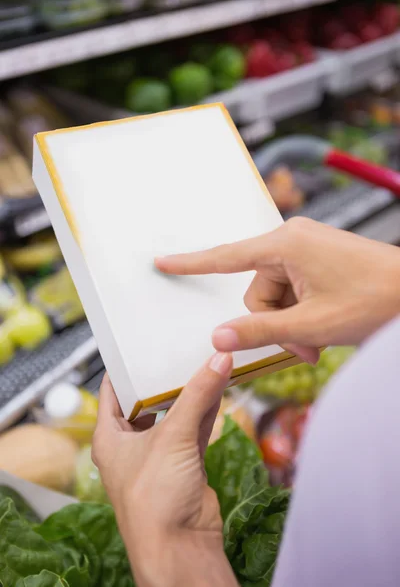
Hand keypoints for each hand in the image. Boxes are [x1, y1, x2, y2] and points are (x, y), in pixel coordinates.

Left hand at [92, 354, 243, 586]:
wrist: (179, 547)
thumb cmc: (154, 498)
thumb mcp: (173, 436)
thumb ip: (198, 395)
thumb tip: (218, 359)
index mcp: (109, 436)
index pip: (112, 391)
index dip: (125, 367)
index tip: (141, 344)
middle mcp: (130, 445)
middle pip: (146, 401)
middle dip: (163, 379)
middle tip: (177, 350)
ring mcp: (158, 455)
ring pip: (174, 414)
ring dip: (189, 394)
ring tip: (202, 363)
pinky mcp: (183, 465)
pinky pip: (193, 429)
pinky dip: (205, 410)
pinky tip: (216, 389)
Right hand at [155, 218, 399, 354]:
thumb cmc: (374, 300)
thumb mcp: (310, 324)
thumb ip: (259, 331)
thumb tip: (218, 337)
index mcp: (285, 244)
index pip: (225, 257)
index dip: (190, 264)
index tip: (162, 262)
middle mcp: (292, 240)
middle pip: (257, 291)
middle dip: (275, 324)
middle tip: (304, 347)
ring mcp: (307, 249)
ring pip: (277, 296)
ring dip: (292, 324)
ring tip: (319, 342)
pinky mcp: (318, 260)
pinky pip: (294, 291)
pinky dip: (303, 314)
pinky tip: (323, 327)